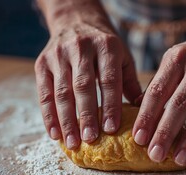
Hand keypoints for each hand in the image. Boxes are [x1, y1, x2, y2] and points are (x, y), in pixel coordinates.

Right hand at [35, 22, 140, 149]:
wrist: (75, 20)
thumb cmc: (105, 46)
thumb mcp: (122, 57)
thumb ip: (130, 82)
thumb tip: (144, 111)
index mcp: (106, 47)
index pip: (109, 79)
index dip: (110, 105)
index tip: (111, 129)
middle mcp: (81, 48)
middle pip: (83, 86)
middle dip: (87, 115)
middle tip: (91, 139)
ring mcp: (58, 55)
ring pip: (61, 92)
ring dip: (66, 120)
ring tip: (73, 143)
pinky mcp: (42, 63)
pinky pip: (44, 93)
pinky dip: (48, 116)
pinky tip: (55, 133)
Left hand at [132, 21, 185, 165]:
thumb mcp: (180, 57)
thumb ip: (163, 81)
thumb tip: (139, 108)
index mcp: (177, 57)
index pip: (157, 91)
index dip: (146, 117)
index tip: (138, 139)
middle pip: (178, 103)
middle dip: (164, 132)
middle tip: (154, 155)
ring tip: (178, 159)